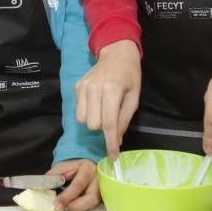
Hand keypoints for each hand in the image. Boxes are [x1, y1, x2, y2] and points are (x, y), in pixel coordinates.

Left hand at [49, 159, 99, 210]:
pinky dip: (82, 207)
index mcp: (88, 169)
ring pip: (93, 204)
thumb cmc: (74, 167)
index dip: (66, 196)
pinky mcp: (102, 196)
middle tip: (61, 208)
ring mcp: (103, 188)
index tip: (56, 205)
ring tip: (66, 206)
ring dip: (78, 207)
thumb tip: (43, 187)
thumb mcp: (62, 167)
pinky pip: (93, 205)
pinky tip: (74, 205)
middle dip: (75, 206)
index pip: (78, 185)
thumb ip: (53, 176)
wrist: (87, 165)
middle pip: (91, 197)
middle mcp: (99, 179)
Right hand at [75, 40, 140, 158]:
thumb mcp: (134, 98)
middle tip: (112, 120)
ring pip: (82, 120)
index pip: (108, 123)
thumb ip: (124, 120)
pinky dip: (87, 113)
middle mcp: (95, 88)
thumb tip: (116, 141)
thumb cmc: (130, 76)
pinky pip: (78, 110)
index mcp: (112, 90)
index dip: (110, 143)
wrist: (117, 54)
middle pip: (93, 125)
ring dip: (94, 121)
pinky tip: (96, 103)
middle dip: (103, 129)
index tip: (113, 156)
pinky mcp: (77, 86)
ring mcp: (84, 87)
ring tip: (103, 110)